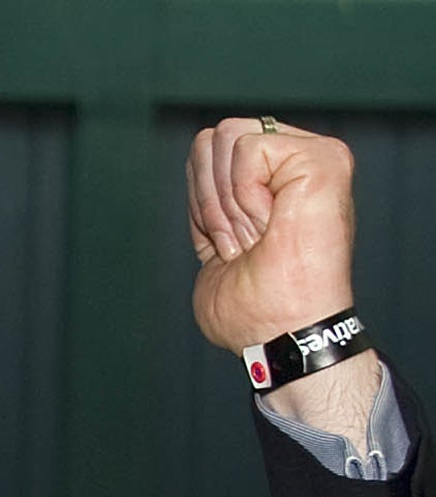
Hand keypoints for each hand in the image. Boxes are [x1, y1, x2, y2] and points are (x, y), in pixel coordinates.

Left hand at [187, 117, 380, 436]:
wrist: (283, 331)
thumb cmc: (254, 308)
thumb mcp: (214, 247)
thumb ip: (209, 206)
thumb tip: (201, 164)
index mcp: (271, 184)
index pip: (206, 154)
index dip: (200, 203)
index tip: (229, 247)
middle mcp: (294, 163)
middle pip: (211, 138)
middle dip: (209, 200)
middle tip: (243, 243)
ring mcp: (314, 156)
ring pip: (227, 137)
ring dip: (227, 203)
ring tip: (259, 237)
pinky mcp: (324, 156)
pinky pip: (248, 148)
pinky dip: (244, 195)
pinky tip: (272, 224)